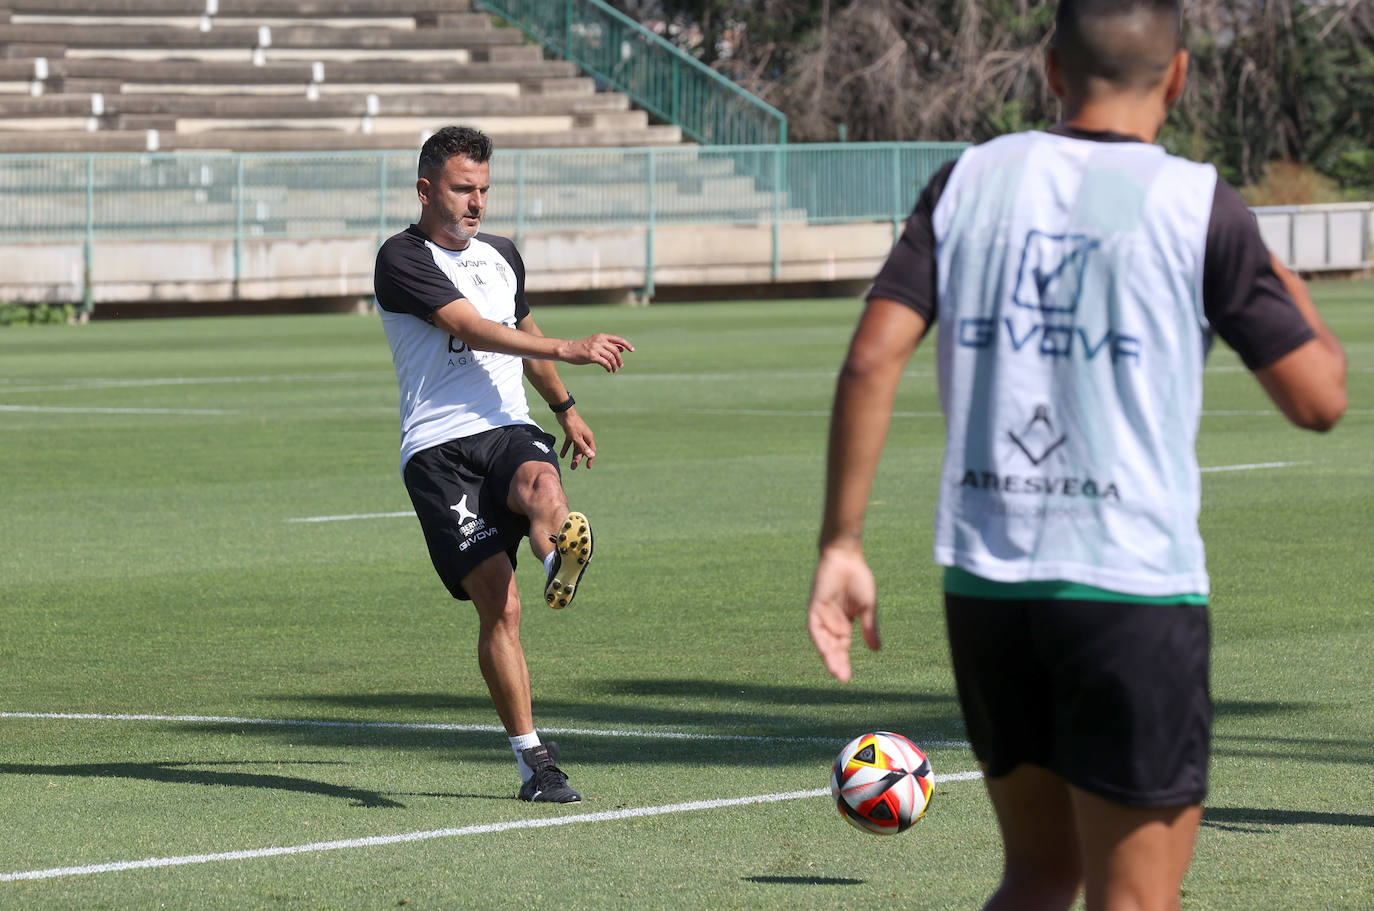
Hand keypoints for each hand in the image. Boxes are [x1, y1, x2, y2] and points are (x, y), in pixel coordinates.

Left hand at [556, 409, 595, 468]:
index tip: (588, 467)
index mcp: (588, 437)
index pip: (591, 451)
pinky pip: (569, 443)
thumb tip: (592, 455)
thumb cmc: (571, 424)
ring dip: (573, 455)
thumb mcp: (577, 438)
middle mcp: (584, 436)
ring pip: (576, 447)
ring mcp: (578, 434)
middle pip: (582, 450)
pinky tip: (562, 455)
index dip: (590, 459)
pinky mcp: (571, 432)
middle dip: (578, 459)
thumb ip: (583, 447)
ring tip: (569, 464)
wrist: (564, 412)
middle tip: (573, 467)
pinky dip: (566, 448)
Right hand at [557, 334, 633, 371]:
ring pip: (611, 357)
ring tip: (614, 370)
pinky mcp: (592, 356)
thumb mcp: (596, 344)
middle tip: (620, 366)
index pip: (618, 339)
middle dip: (620, 359)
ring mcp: (595, 348)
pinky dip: (609, 367)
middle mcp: (599, 340)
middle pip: (616, 350)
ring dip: (615, 365)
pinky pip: (605, 362)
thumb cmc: (582, 347)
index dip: (627, 344)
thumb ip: (608, 345)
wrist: (567, 349)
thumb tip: (622, 349)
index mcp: (601, 336)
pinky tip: (609, 370)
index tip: (632, 350)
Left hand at [807, 542, 879, 681]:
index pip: (842, 648)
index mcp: (843, 623)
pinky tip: (825, 649)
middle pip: (832, 647)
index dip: (844, 662)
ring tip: (835, 669)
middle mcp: (831, 622)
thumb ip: (870, 628)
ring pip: (823, 640)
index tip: (847, 679)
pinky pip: (815, 625)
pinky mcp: (815, 606)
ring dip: (828, 654)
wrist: (847, 557)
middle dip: (836, 662)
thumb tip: (876, 650)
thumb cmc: (858, 578)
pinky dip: (820, 637)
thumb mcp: (868, 608)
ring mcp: (822, 615)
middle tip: (842, 678)